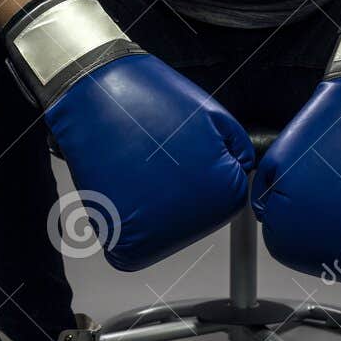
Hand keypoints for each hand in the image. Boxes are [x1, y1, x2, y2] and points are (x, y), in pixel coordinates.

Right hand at [5, 0, 253, 268]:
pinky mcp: (118, 238)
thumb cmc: (151, 100)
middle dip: (180, 190)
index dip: (207, 170)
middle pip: (193, 219)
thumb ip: (238, 150)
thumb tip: (244, 171)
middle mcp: (191, 222)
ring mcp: (153, 233)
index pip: (226, 201)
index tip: (187, 150)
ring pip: (160, 233)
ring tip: (139, 167)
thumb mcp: (215, 117)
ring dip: (151, 206)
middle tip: (159, 156)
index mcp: (221, 195)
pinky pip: (130, 246)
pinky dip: (124, 222)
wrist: (96, 93)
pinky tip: (123, 185)